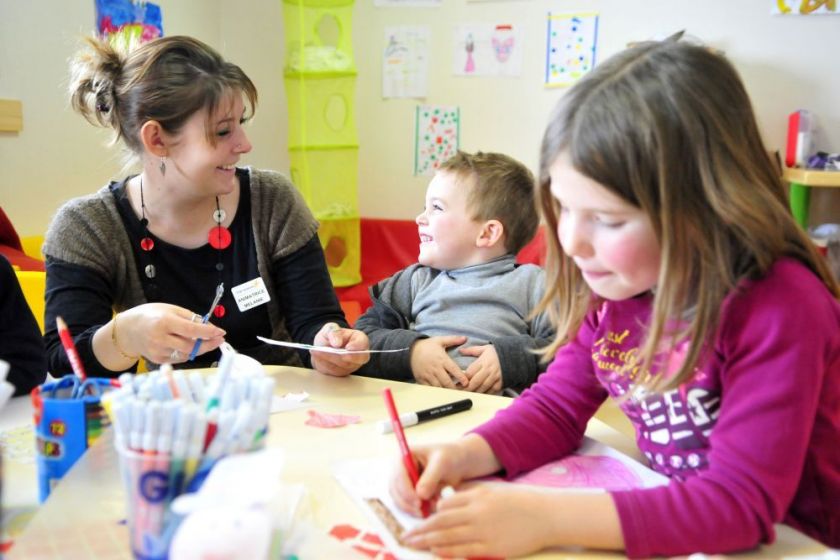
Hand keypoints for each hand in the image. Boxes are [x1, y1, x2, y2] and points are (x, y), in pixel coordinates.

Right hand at [112, 303, 225, 363]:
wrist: (127, 330)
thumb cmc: (150, 316)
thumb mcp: (170, 309)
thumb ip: (190, 318)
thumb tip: (209, 326)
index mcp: (164, 322)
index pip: (190, 330)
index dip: (208, 332)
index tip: (220, 332)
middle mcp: (160, 339)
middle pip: (190, 346)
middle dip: (208, 344)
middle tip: (219, 339)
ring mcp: (158, 351)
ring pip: (187, 354)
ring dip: (199, 348)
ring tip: (206, 341)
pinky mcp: (158, 360)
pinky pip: (179, 358)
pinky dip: (187, 352)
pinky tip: (189, 345)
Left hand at [310, 323, 369, 376]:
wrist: (322, 347)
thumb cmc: (330, 336)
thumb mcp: (330, 328)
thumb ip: (334, 332)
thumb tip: (337, 343)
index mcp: (359, 339)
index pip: (363, 343)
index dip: (357, 346)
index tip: (348, 347)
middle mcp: (359, 354)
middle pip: (357, 359)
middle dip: (345, 356)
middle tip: (335, 353)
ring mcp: (352, 365)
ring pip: (344, 366)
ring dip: (331, 359)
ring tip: (318, 351)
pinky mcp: (343, 372)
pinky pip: (335, 371)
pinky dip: (326, 364)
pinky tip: (318, 357)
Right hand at [390, 434, 500, 516]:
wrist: (458, 463)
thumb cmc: (450, 457)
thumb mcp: (442, 463)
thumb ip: (431, 478)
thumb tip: (420, 495)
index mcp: (404, 456)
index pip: (399, 475)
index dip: (406, 490)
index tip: (418, 502)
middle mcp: (400, 470)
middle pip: (395, 490)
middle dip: (408, 503)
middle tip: (423, 512)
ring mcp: (403, 483)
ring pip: (400, 501)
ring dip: (413, 508)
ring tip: (430, 509)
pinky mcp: (409, 494)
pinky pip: (408, 506)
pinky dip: (417, 510)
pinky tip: (430, 510)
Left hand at [401, 483, 556, 558]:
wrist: (547, 516)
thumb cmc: (521, 502)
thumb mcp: (493, 492)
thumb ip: (471, 497)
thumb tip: (447, 504)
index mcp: (477, 497)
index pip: (445, 505)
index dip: (430, 513)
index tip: (419, 519)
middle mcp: (477, 514)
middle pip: (441, 522)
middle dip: (420, 529)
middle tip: (405, 535)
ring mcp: (484, 532)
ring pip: (448, 537)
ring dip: (428, 541)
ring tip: (413, 544)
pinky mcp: (492, 549)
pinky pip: (463, 551)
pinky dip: (447, 550)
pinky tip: (435, 550)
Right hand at [410, 336, 468, 387]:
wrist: (410, 350)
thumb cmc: (426, 346)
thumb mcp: (440, 340)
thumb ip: (453, 340)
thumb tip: (465, 338)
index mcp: (442, 359)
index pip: (454, 370)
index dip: (461, 377)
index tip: (466, 382)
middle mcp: (435, 368)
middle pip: (447, 382)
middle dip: (455, 388)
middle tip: (461, 390)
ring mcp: (428, 375)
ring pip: (439, 387)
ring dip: (446, 390)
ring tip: (453, 392)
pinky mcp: (422, 380)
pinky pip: (430, 389)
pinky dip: (436, 391)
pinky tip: (441, 390)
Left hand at [460, 345, 501, 393]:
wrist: (515, 356)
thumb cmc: (497, 353)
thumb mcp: (485, 348)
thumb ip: (472, 350)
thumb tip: (461, 350)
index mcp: (483, 362)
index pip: (470, 373)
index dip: (462, 379)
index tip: (456, 383)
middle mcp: (488, 371)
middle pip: (474, 383)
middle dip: (466, 388)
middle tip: (458, 392)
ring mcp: (494, 379)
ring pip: (481, 389)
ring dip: (473, 393)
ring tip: (465, 395)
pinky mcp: (500, 384)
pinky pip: (490, 392)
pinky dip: (483, 394)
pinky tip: (477, 396)